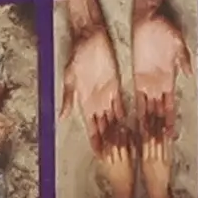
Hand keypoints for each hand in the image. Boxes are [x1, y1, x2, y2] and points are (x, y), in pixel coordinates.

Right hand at [59, 0, 125, 154]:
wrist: (90, 38)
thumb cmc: (78, 55)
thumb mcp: (70, 78)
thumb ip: (68, 98)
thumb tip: (62, 116)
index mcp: (85, 103)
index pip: (93, 129)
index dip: (98, 143)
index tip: (103, 157)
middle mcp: (97, 103)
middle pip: (106, 129)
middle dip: (113, 145)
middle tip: (122, 160)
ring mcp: (108, 96)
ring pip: (116, 121)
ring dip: (122, 134)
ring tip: (131, 148)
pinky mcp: (117, 87)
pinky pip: (124, 106)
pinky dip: (129, 118)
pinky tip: (134, 129)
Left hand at [129, 0, 192, 140]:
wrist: (148, 18)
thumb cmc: (164, 28)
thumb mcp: (176, 42)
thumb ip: (183, 58)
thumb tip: (190, 71)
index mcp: (167, 79)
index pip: (168, 107)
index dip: (168, 122)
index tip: (169, 137)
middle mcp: (156, 86)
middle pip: (155, 114)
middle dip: (154, 132)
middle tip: (152, 150)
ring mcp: (145, 83)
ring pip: (143, 111)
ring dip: (141, 127)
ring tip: (138, 143)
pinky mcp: (134, 78)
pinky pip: (131, 99)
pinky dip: (130, 113)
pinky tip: (127, 126)